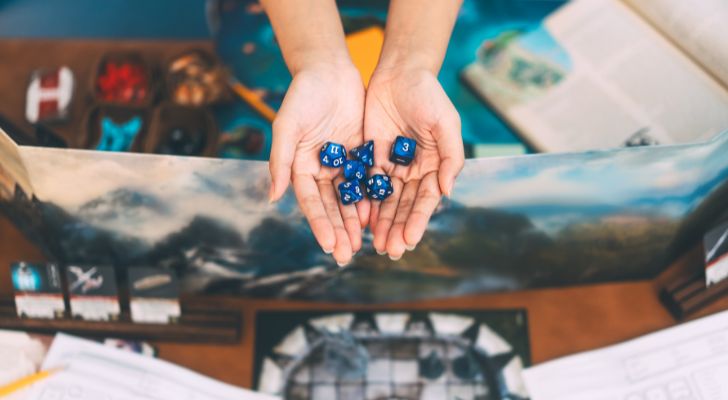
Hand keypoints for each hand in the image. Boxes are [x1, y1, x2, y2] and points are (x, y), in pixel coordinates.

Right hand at [268, 63, 368, 265]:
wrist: (329, 69)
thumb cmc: (303, 95)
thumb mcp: (288, 126)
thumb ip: (280, 161)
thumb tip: (272, 198)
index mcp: (300, 166)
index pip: (310, 203)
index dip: (319, 224)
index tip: (328, 245)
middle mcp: (320, 169)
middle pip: (330, 206)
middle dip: (338, 231)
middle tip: (346, 256)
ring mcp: (341, 162)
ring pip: (350, 198)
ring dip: (355, 221)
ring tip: (363, 245)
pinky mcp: (360, 153)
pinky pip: (367, 181)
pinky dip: (372, 199)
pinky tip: (378, 217)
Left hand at [364, 66, 463, 259]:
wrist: (400, 72)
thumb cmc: (428, 95)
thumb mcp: (445, 123)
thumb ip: (450, 156)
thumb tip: (447, 191)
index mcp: (434, 166)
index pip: (425, 200)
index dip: (417, 221)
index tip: (409, 241)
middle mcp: (413, 171)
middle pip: (404, 206)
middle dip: (397, 228)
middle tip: (388, 251)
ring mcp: (391, 165)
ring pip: (384, 200)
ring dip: (381, 223)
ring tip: (374, 245)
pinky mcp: (371, 157)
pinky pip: (366, 184)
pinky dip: (363, 202)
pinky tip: (358, 220)